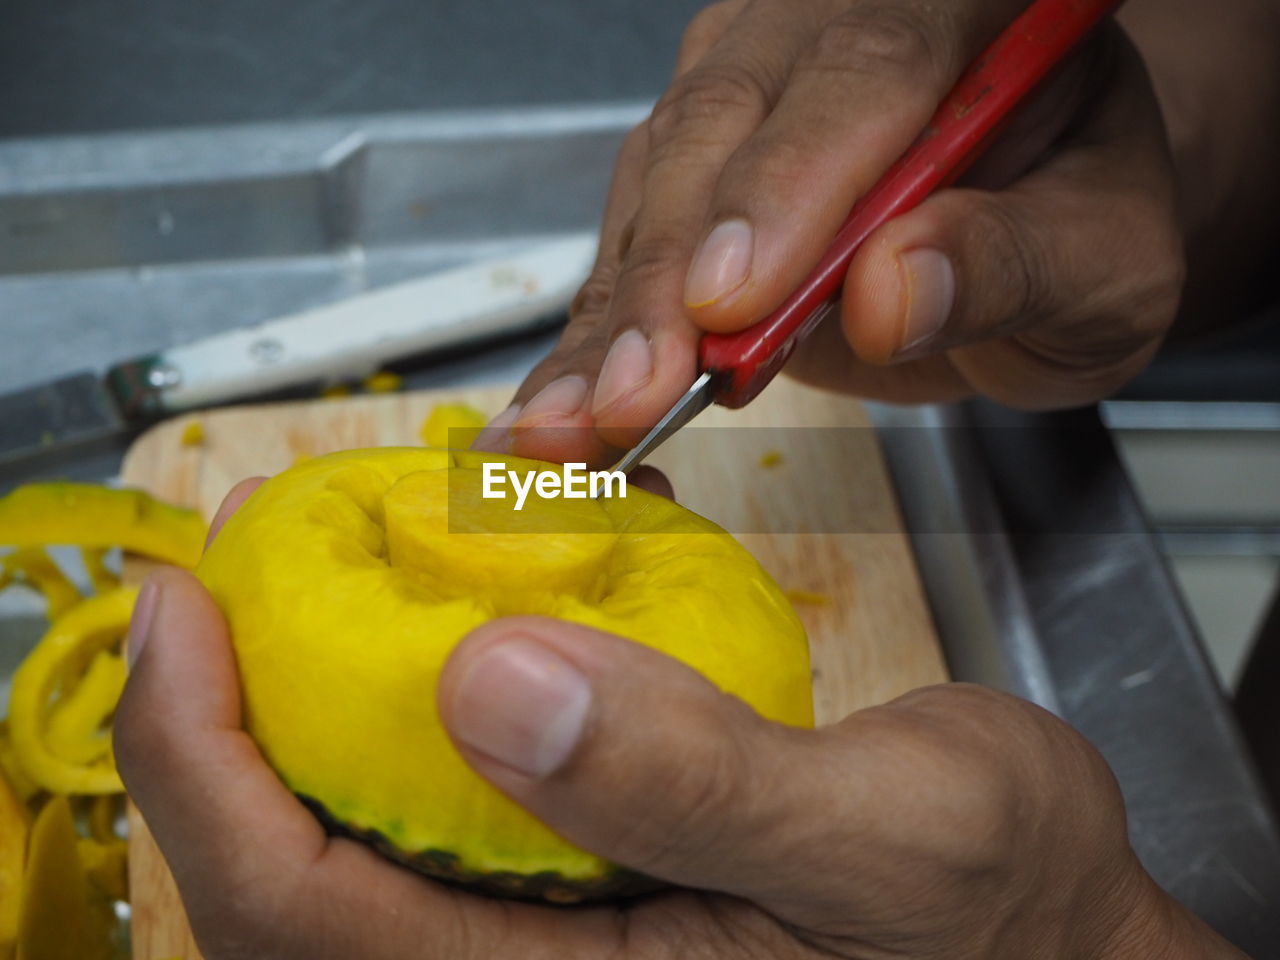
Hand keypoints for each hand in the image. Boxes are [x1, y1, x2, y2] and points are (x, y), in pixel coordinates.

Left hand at [114, 486, 1241, 958]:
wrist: (1051, 920)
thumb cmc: (993, 906)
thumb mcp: (879, 834)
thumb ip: (688, 777)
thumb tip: (485, 682)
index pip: (308, 914)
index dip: (204, 764)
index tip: (177, 613)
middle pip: (293, 880)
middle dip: (218, 726)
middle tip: (212, 577)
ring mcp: (551, 936)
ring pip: (356, 835)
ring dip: (299, 702)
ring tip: (293, 575)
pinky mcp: (584, 879)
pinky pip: (447, 795)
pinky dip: (408, 695)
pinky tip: (437, 607)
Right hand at [473, 0, 1183, 465]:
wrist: (1040, 230)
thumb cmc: (1081, 225)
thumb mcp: (1103, 262)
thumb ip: (1012, 265)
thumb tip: (893, 294)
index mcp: (964, 8)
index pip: (867, 68)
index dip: (787, 186)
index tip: (732, 301)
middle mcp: (831, 30)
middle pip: (724, 125)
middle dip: (669, 274)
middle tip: (638, 387)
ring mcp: (747, 95)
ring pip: (654, 185)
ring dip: (610, 320)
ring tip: (574, 422)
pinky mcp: (693, 174)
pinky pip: (629, 250)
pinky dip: (593, 342)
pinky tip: (556, 409)